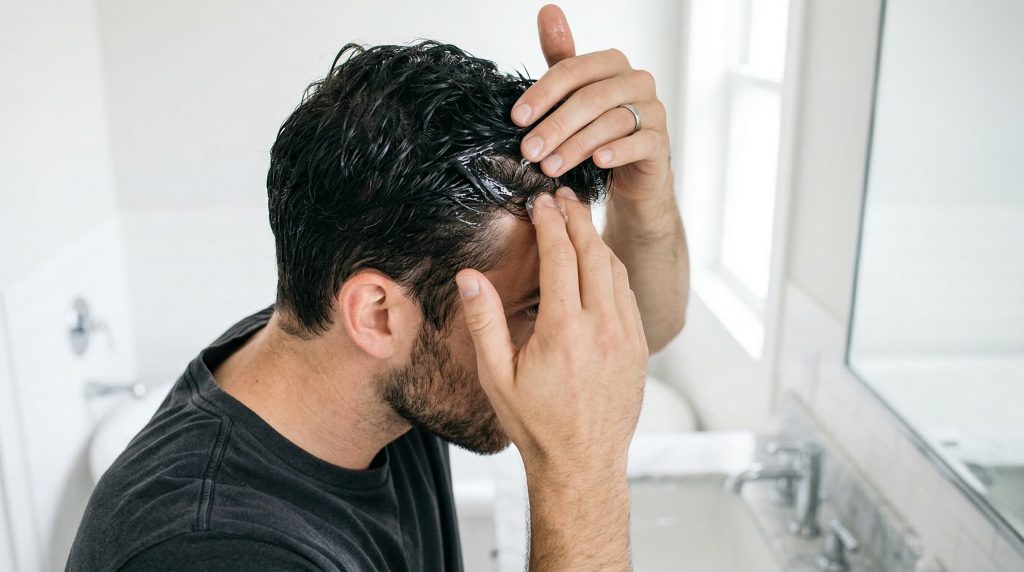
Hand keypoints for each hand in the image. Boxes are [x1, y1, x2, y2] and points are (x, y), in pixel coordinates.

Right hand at [455, 188, 647, 479]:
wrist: (583, 463)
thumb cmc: (535, 423)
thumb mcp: (497, 376)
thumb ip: (484, 321)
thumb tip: (468, 276)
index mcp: (564, 330)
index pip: (560, 257)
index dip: (550, 223)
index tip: (541, 201)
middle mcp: (602, 327)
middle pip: (594, 253)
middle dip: (577, 218)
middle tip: (563, 196)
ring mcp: (627, 336)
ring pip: (616, 270)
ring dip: (597, 240)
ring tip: (579, 220)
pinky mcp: (640, 347)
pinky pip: (628, 294)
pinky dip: (613, 269)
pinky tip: (598, 262)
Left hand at [513, 4, 671, 201]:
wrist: (630, 169)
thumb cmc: (599, 126)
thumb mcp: (574, 92)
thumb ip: (560, 57)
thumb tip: (547, 10)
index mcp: (611, 64)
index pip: (572, 70)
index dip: (542, 94)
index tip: (517, 118)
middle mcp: (635, 81)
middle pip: (590, 98)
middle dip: (555, 126)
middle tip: (530, 149)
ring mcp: (651, 110)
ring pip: (611, 122)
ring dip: (576, 145)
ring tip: (551, 165)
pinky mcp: (660, 140)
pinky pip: (639, 142)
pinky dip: (617, 151)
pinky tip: (597, 161)